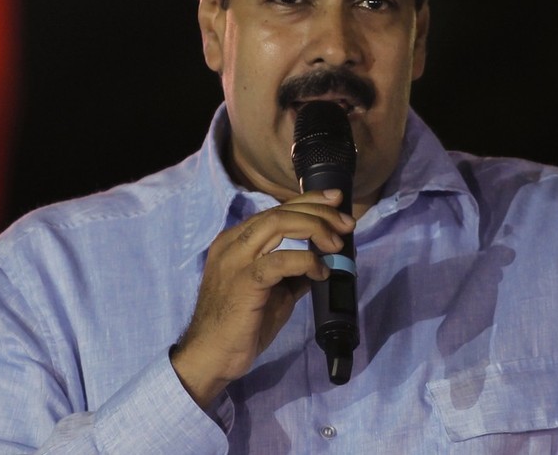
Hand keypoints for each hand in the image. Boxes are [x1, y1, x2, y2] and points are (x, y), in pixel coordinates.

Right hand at [170, 189, 353, 406]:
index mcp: (236, 241)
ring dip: (314, 227)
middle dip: (319, 211)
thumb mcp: (275, 292)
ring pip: (278, 224)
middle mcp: (232, 242)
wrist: (212, 357)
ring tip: (336, 243)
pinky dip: (306, 260)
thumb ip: (294, 273)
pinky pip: (279, 260)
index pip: (276, 210)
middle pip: (280, 212)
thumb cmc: (242, 326)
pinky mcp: (243, 280)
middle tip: (346, 224)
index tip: (336, 200)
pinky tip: (321, 271)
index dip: (308, 201)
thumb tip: (326, 260)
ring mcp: (235, 259)